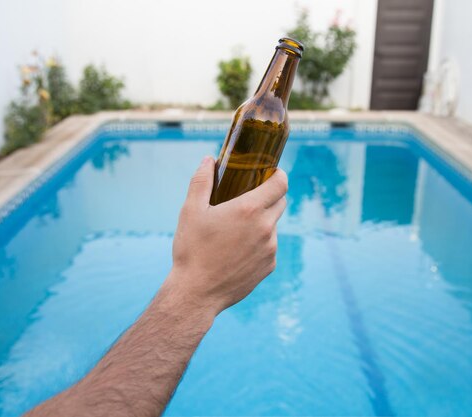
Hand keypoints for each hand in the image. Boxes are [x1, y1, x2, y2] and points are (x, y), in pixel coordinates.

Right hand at [166, 156, 287, 315]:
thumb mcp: (190, 211)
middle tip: (250, 197)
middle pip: (280, 202)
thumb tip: (209, 160)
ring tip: (235, 230)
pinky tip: (237, 251)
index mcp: (249, 210)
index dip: (279, 174)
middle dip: (269, 196)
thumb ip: (202, 181)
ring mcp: (270, 249)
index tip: (272, 172)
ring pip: (273, 226)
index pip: (280, 183)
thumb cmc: (192, 250)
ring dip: (261, 222)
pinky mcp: (269, 266)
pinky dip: (258, 244)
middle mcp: (266, 228)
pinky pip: (269, 247)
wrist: (196, 293)